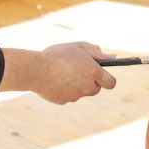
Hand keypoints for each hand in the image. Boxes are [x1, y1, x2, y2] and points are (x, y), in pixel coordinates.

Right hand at [0, 41, 117, 104]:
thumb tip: (113, 57)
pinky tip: (54, 80)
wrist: (35, 70)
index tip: (101, 74)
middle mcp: (88, 87)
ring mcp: (76, 96)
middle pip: (95, 88)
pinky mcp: (64, 101)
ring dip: (76, 85)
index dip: (107, 79)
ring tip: (63, 72)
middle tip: (77, 69)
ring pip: (81, 92)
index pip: (111, 83)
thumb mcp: (78, 47)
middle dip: (90, 81)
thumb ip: (97, 53)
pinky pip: (68, 96)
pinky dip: (64, 90)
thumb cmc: (57, 55)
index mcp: (93, 72)